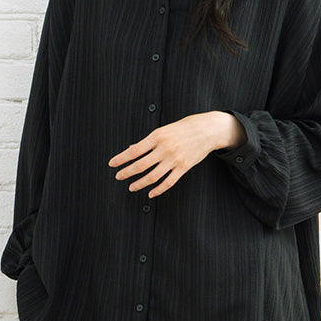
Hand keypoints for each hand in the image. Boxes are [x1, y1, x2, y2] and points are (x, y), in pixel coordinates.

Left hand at [108, 111, 244, 196]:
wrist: (208, 129)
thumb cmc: (184, 127)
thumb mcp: (164, 129)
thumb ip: (148, 141)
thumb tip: (132, 149)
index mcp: (157, 136)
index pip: (134, 151)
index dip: (121, 158)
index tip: (112, 164)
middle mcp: (164, 149)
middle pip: (140, 165)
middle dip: (126, 172)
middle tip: (118, 176)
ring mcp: (174, 159)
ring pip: (152, 176)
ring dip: (139, 183)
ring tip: (131, 187)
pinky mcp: (183, 168)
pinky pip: (168, 182)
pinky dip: (158, 190)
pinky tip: (150, 193)